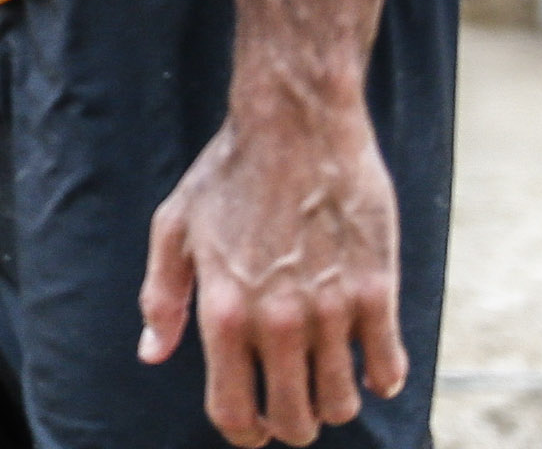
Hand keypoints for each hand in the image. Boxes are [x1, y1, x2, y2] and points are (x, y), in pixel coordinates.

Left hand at [140, 86, 406, 444]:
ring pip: (342, 404)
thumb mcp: (175, 228)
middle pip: (294, 421)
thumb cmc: (227, 173)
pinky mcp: (376, 292)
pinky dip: (380, 377)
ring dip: (334, 404)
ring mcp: (331, 309)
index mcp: (222, 311)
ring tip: (325, 381)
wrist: (296, 125)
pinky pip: (388, 369)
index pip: (234, 411)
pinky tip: (369, 361)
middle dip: (292, 426)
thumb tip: (153, 354)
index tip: (253, 428)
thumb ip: (162, 297)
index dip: (244, 433)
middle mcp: (276, 321)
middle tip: (293, 409)